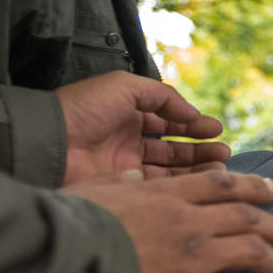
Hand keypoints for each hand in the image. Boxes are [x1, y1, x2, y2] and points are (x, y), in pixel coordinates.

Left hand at [58, 71, 232, 182]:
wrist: (49, 141)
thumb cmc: (83, 108)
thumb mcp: (125, 87)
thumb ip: (163, 97)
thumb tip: (192, 114)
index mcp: (128, 113)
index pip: (167, 121)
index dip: (192, 125)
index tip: (215, 130)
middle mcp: (128, 139)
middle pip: (172, 147)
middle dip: (199, 149)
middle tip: (223, 153)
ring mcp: (125, 164)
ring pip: (168, 168)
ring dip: (195, 167)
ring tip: (219, 166)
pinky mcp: (121, 185)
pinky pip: (156, 185)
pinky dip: (178, 183)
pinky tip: (197, 179)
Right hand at [68, 170, 272, 272]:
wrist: (64, 269)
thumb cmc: (68, 229)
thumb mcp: (91, 190)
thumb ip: (118, 183)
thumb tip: (131, 177)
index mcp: (166, 194)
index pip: (221, 185)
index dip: (253, 187)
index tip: (271, 191)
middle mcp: (190, 222)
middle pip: (247, 216)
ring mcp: (197, 257)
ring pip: (252, 251)